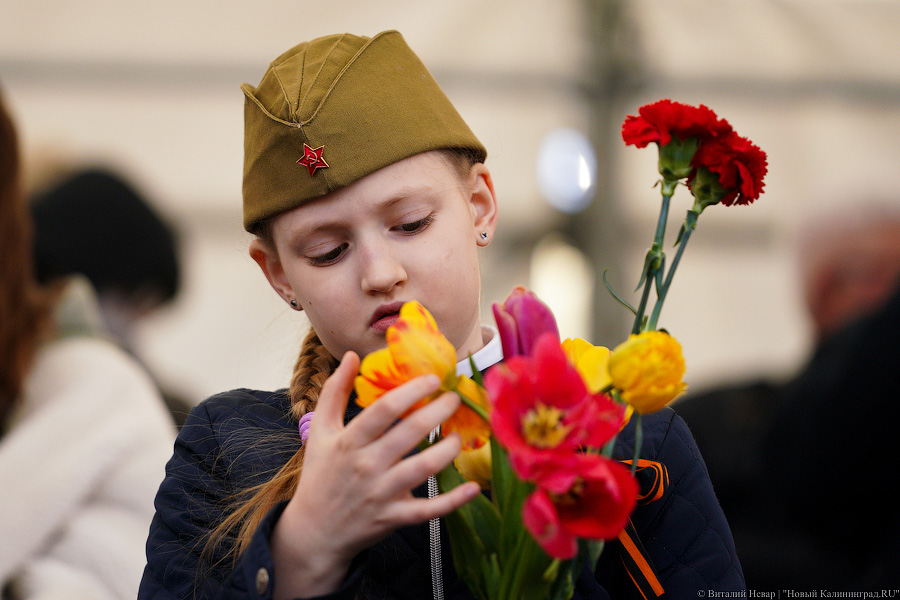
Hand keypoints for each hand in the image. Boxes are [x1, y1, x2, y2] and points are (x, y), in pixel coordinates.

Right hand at [271, 351, 479, 598]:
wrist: (314, 531)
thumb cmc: (320, 475)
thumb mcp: (320, 431)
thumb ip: (334, 392)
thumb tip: (351, 355)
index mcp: (349, 441)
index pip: (384, 409)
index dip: (412, 390)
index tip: (434, 378)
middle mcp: (366, 465)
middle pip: (410, 433)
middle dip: (439, 411)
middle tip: (455, 398)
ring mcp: (381, 493)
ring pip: (424, 468)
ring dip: (448, 449)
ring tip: (458, 435)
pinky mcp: (394, 518)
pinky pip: (429, 510)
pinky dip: (454, 500)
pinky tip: (473, 486)